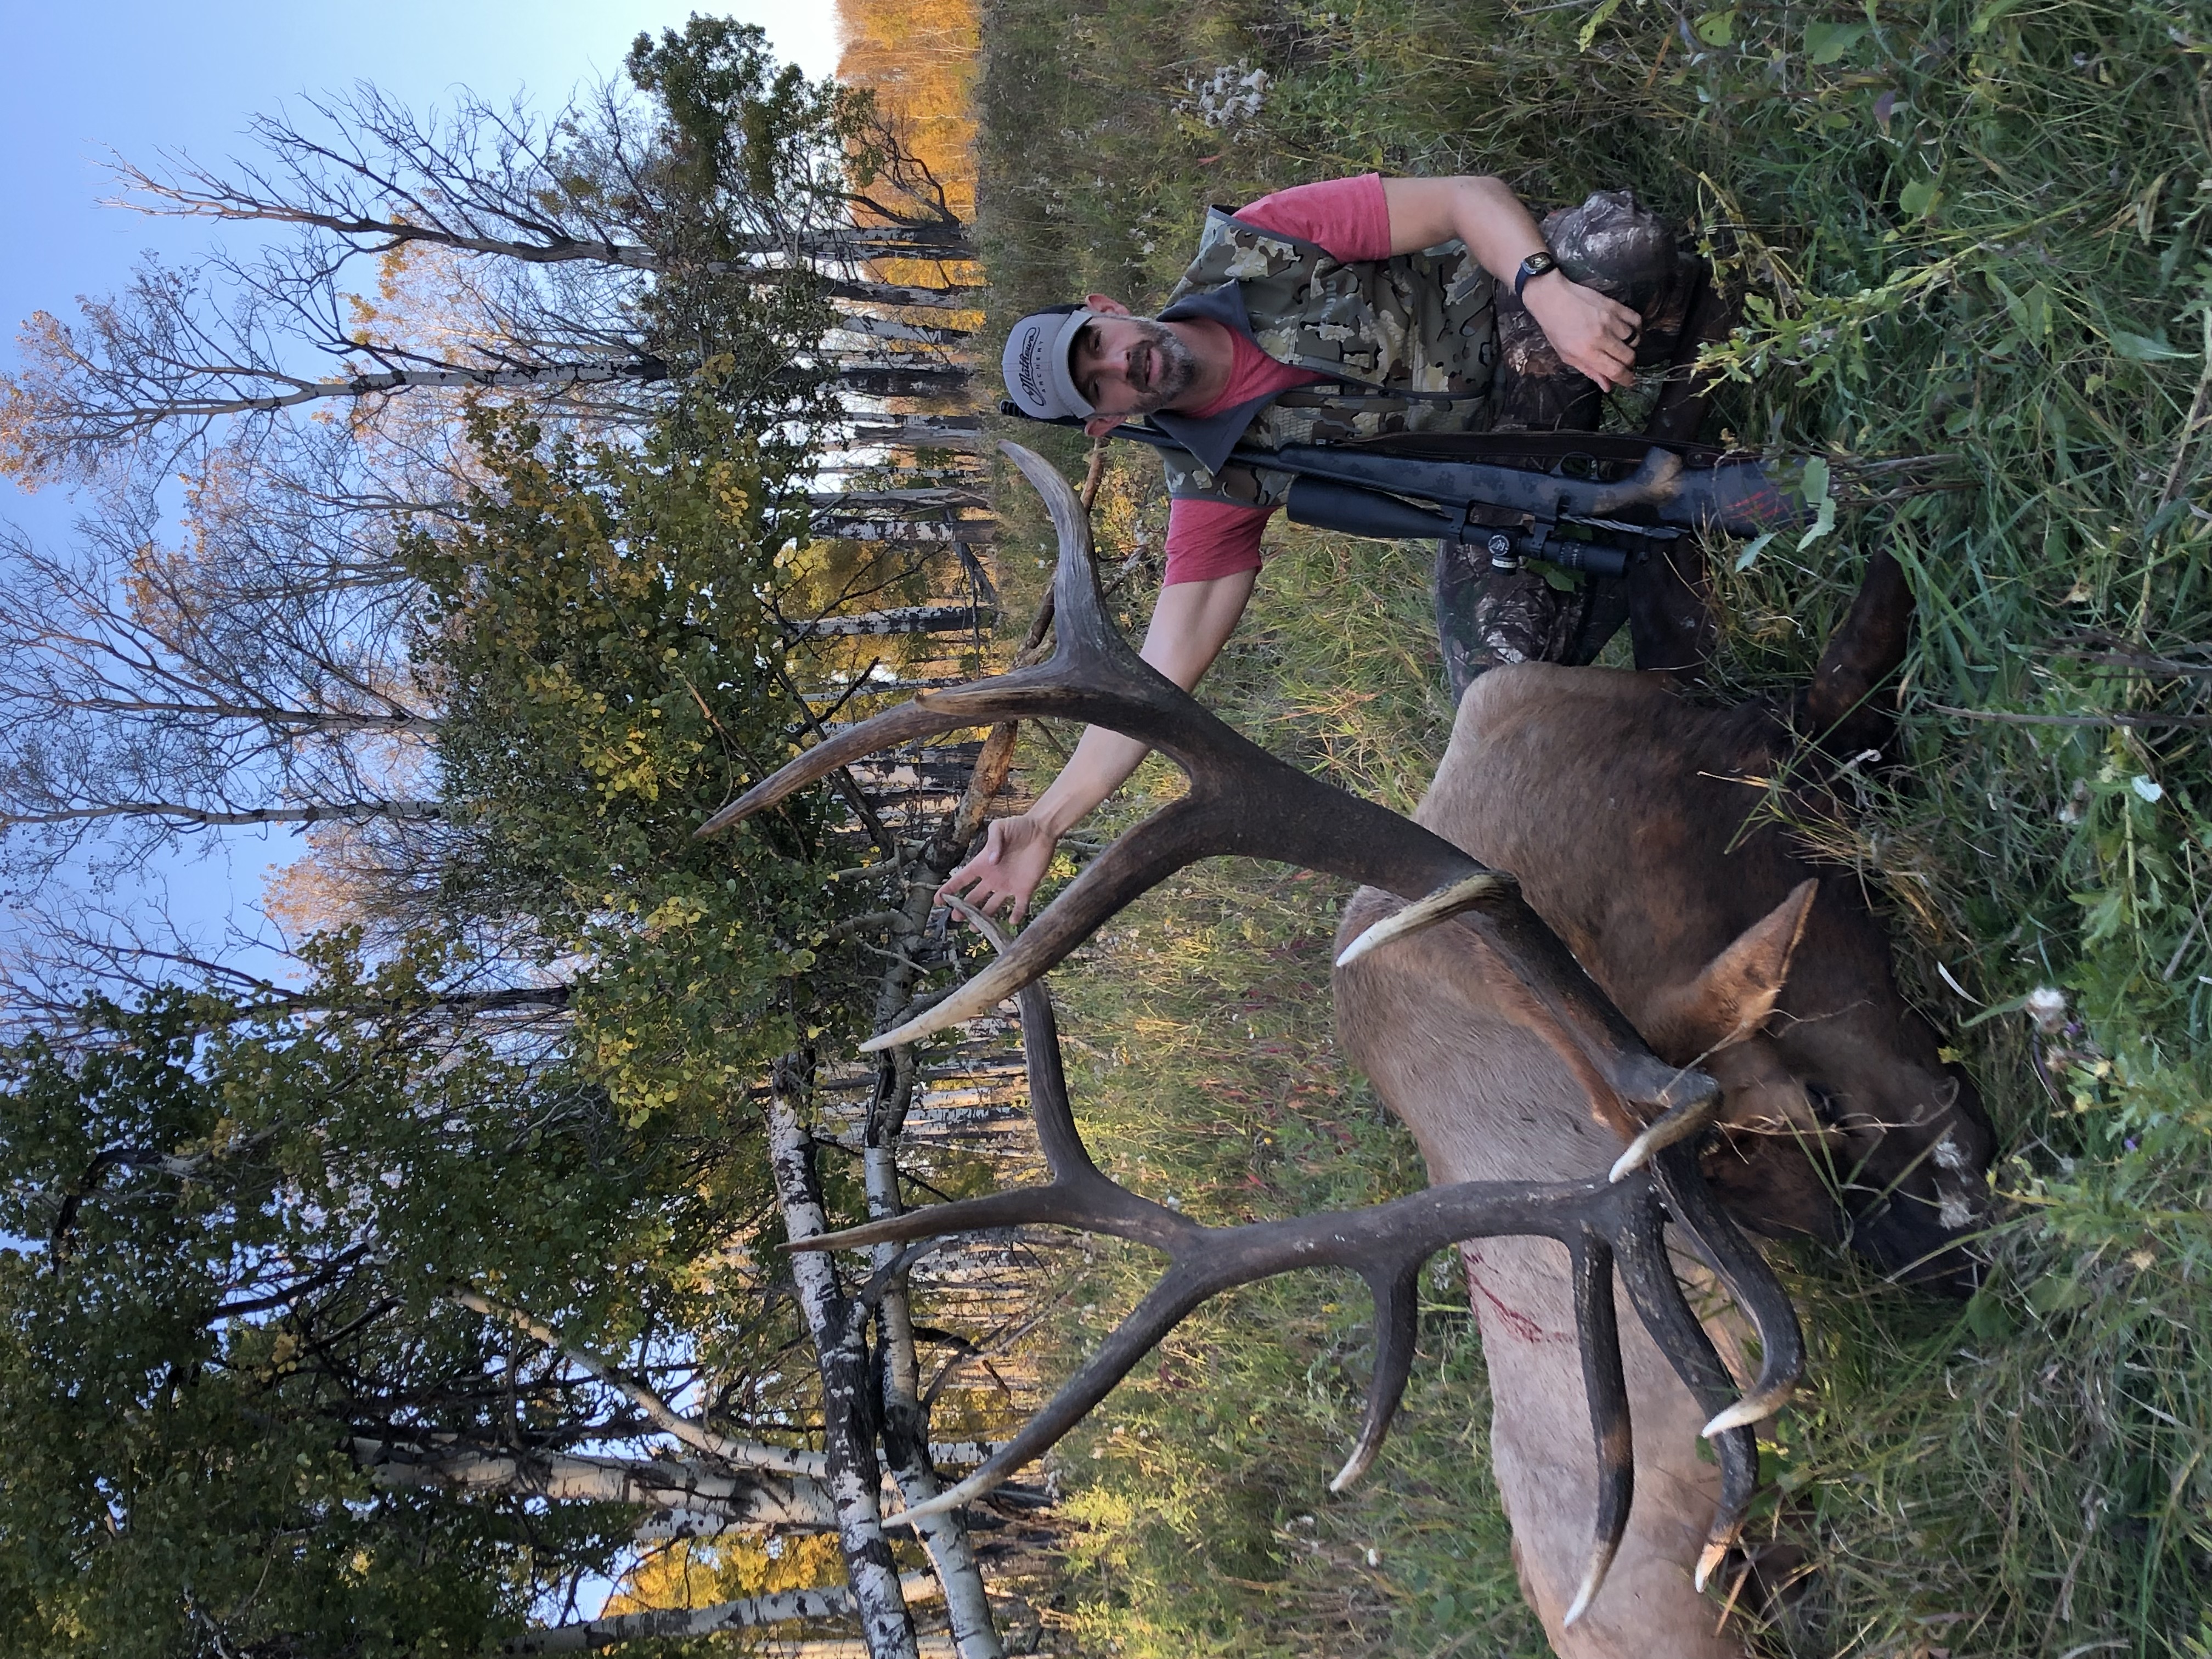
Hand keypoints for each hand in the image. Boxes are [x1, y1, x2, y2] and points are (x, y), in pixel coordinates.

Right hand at [937, 812, 1059, 925]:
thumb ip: (993, 842)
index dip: (948, 889)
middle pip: (974, 898)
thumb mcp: (1000, 828)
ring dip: (984, 918)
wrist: (1041, 830)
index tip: (938, 900)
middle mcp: (993, 878)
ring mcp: (1008, 885)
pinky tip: (1012, 921)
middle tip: (956, 918)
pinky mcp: (1025, 889)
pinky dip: (1017, 915)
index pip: (961, 879)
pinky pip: (1020, 907)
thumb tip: (991, 861)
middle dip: (964, 910)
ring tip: (976, 929)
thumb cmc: (1019, 826)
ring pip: (992, 907)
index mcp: (982, 864)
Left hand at [1521, 273, 1642, 390]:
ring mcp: (1610, 320)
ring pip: (1634, 339)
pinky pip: (1636, 320)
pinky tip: (1628, 331)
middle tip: (1622, 363)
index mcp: (1587, 352)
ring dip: (1630, 346)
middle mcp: (1601, 337)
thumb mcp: (1567, 356)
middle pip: (1629, 357)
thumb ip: (1590, 371)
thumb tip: (1608, 386)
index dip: (1626, 379)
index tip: (1628, 381)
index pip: (1616, 371)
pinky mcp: (1614, 306)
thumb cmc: (1556, 329)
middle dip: (1628, 365)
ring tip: (1620, 345)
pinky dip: (1636, 328)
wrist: (1552, 298)